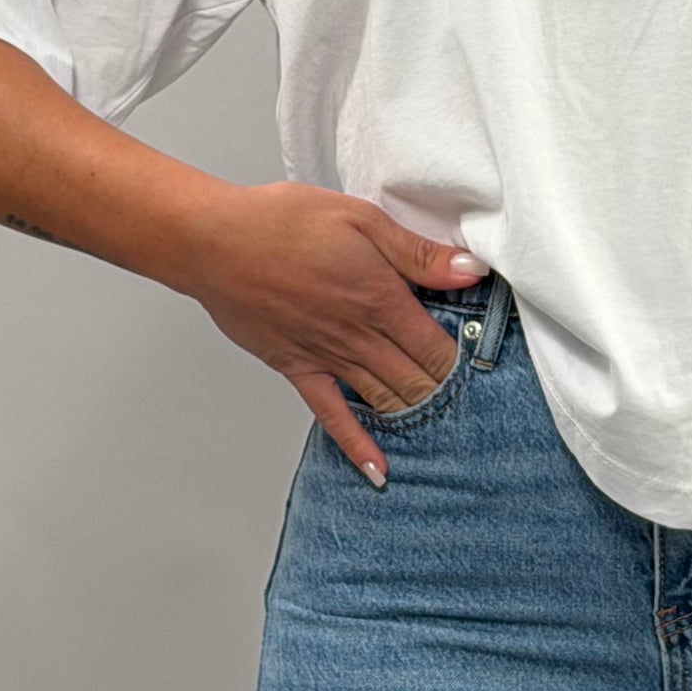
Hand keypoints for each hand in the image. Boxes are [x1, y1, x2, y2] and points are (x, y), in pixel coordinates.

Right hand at [178, 182, 488, 483]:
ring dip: (413, 414)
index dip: (460, 358)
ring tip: (438, 426)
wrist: (216, 243)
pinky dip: (358, 446)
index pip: (437, 346)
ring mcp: (327, 358)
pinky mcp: (297, 369)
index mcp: (381, 298)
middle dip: (444, 390)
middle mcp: (359, 336)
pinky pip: (333, 416)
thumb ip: (417, 253)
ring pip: (384, 399)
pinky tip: (378, 470)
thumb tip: (469, 270)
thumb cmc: (282, 222)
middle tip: (463, 399)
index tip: (475, 361)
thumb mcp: (361, 220)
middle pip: (416, 379)